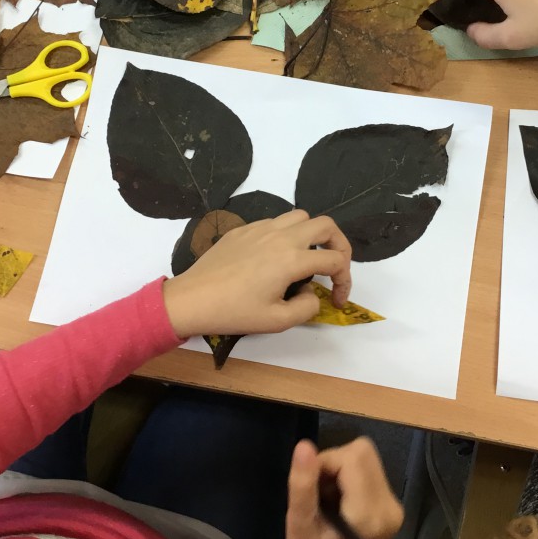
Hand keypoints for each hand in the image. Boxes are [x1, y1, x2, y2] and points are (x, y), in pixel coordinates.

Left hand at [162, 210, 351, 337]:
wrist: (192, 299)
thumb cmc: (235, 312)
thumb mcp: (277, 321)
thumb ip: (307, 307)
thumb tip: (313, 293)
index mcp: (292, 259)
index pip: (335, 260)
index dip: (345, 280)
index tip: (337, 299)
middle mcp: (281, 236)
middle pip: (325, 224)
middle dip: (338, 244)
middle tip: (335, 266)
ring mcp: (260, 228)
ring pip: (299, 216)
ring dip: (312, 234)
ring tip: (306, 258)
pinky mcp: (243, 229)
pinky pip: (275, 222)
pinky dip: (286, 234)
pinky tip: (275, 257)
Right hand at [284, 438, 402, 538]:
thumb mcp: (298, 525)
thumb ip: (302, 485)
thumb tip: (304, 445)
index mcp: (370, 513)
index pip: (353, 456)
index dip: (326, 462)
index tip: (311, 486)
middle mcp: (390, 506)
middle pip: (363, 453)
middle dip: (334, 464)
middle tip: (318, 493)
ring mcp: (394, 507)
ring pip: (366, 459)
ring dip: (341, 471)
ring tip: (327, 501)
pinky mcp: (391, 507)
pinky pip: (369, 471)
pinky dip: (349, 479)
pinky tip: (339, 504)